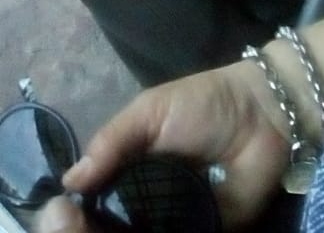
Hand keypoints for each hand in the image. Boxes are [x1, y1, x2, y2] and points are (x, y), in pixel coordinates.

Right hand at [35, 64, 289, 231]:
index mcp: (129, 173)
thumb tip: (70, 181)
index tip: (61, 217)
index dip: (74, 215)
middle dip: (90, 230)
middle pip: (110, 228)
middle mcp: (146, 204)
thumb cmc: (201, 104)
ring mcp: (173, 224)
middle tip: (76, 228)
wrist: (262, 115)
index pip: (93, 203)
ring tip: (98, 231)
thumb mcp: (148, 113)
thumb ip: (111, 143)